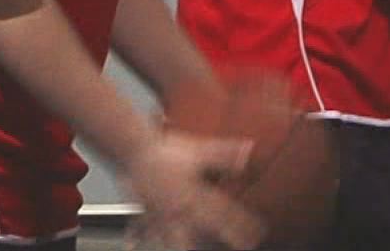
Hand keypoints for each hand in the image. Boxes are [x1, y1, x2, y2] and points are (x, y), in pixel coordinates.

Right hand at [123, 130, 264, 250]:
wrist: (132, 148)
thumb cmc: (166, 149)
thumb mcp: (200, 149)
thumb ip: (225, 153)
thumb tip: (249, 150)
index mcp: (194, 195)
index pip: (223, 214)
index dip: (242, 225)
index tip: (256, 235)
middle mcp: (178, 209)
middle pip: (199, 236)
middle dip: (215, 245)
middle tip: (233, 249)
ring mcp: (159, 214)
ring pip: (172, 240)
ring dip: (183, 248)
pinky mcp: (143, 213)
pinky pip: (141, 230)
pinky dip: (137, 238)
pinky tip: (132, 246)